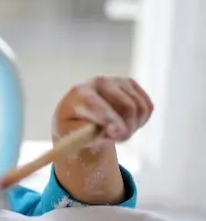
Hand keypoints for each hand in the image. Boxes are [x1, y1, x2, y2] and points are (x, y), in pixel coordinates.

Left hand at [51, 76, 152, 204]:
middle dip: (127, 128)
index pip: (99, 103)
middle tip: (120, 140)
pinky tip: (126, 123)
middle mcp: (99, 81)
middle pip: (127, 105)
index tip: (118, 134)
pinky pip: (148, 107)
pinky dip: (141, 121)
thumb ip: (88, 134)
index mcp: (79, 92)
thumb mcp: (72, 135)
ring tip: (117, 133)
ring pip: (140, 108)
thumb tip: (111, 130)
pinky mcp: (131, 84)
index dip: (111, 119)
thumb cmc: (74, 127)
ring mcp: (117, 80)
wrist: (81, 115)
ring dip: (133, 127)